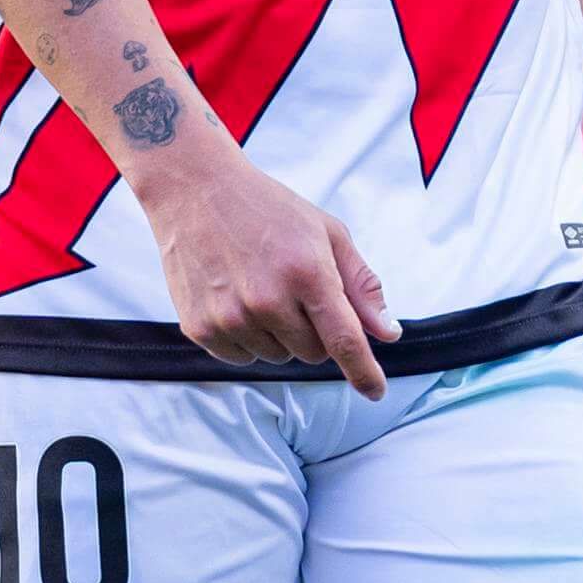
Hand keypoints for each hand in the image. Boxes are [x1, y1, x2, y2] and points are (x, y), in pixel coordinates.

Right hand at [139, 148, 397, 390]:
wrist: (195, 190)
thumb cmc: (267, 209)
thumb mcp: (327, 232)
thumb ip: (361, 285)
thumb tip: (387, 333)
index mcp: (306, 273)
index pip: (344, 341)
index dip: (364, 372)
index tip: (375, 391)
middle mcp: (267, 300)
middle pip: (313, 353)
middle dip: (316, 332)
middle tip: (297, 292)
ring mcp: (230, 316)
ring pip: (277, 357)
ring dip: (280, 335)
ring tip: (261, 288)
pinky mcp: (200, 327)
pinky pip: (242, 358)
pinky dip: (248, 339)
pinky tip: (237, 300)